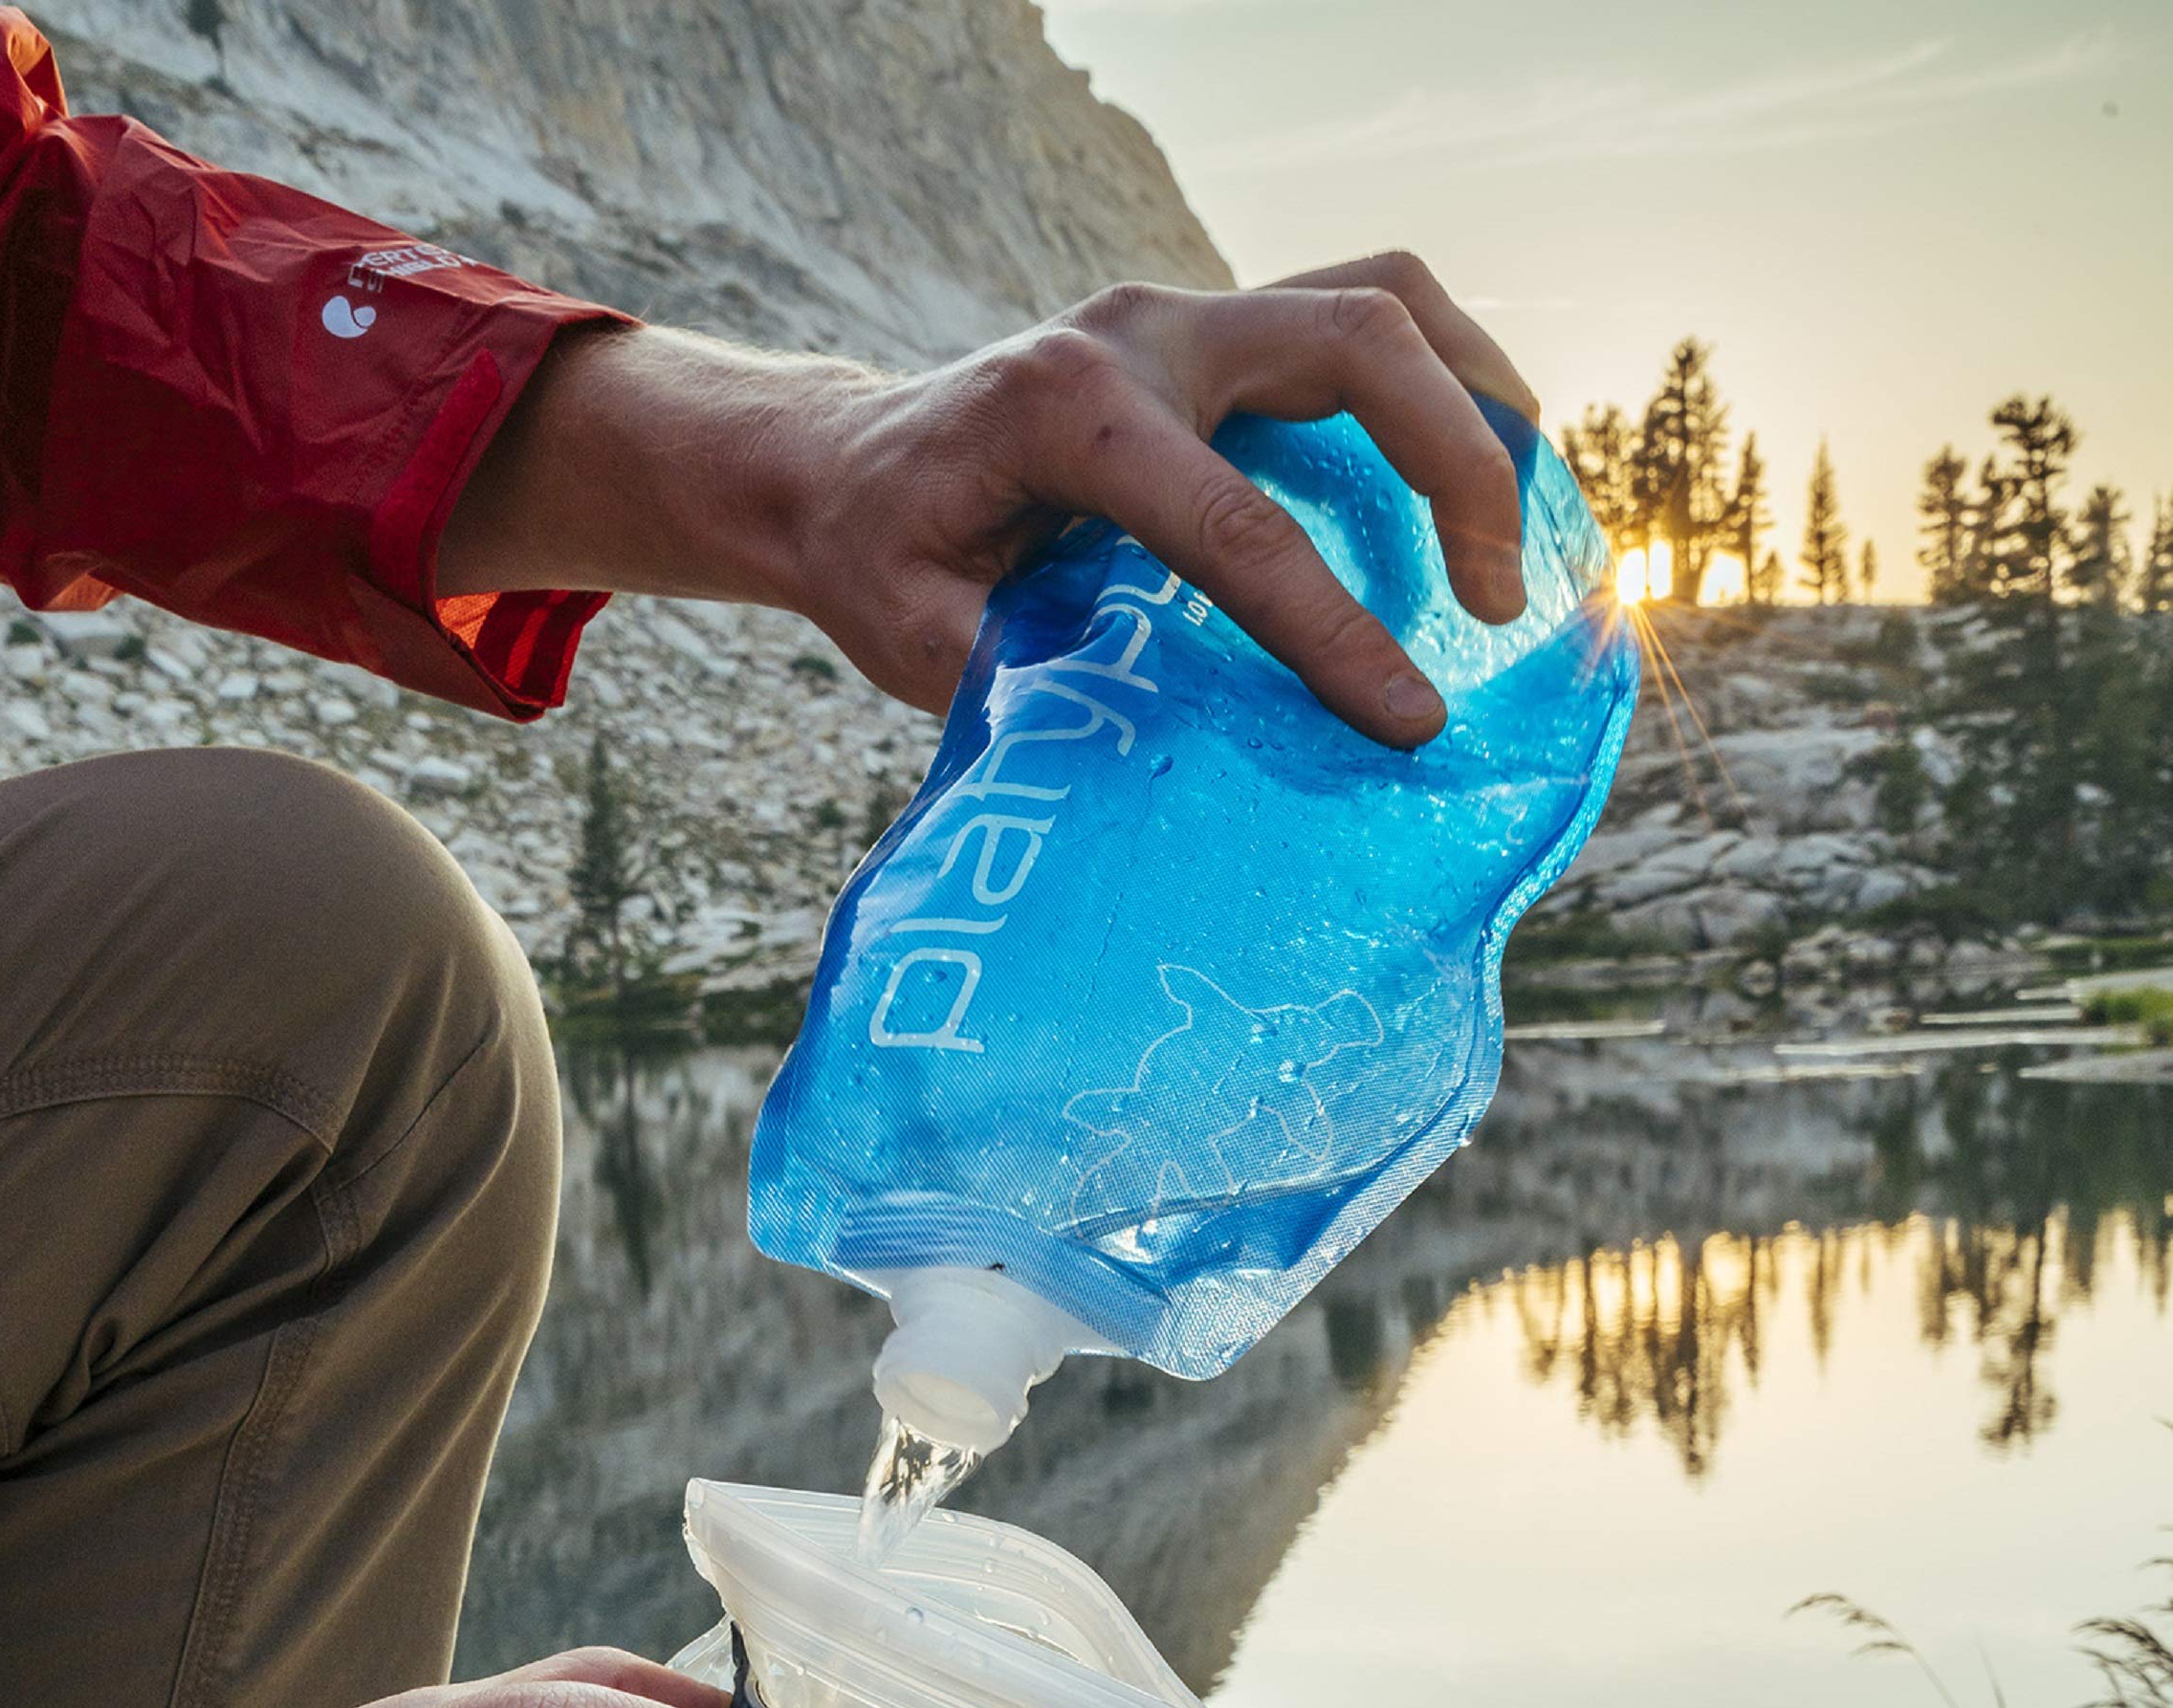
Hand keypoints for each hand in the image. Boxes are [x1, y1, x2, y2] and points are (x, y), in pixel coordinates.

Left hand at [440, 253, 1539, 747]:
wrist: (842, 464)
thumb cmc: (876, 558)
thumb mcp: (915, 639)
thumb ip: (1024, 680)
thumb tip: (1166, 747)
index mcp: (1068, 413)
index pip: (1239, 524)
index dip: (1336, 630)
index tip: (1413, 718)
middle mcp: (1142, 333)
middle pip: (1359, 341)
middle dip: (1458, 466)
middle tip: (1499, 602)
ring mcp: (1186, 314)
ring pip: (1381, 296)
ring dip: (1477, 391)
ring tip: (1531, 514)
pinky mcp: (1216, 327)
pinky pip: (1361, 311)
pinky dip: (1439, 379)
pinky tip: (1475, 470)